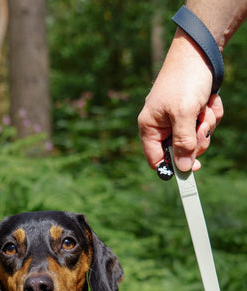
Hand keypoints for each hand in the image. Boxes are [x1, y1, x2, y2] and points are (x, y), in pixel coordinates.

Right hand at [138, 31, 223, 171]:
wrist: (200, 50)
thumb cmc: (185, 80)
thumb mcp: (183, 114)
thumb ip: (182, 143)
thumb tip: (183, 168)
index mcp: (150, 127)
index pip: (156, 159)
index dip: (173, 167)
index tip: (191, 169)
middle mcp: (162, 125)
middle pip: (180, 152)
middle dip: (196, 140)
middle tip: (201, 126)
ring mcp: (178, 118)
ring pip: (196, 138)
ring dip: (206, 125)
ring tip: (205, 107)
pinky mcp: (193, 111)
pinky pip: (205, 124)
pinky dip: (211, 114)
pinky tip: (210, 101)